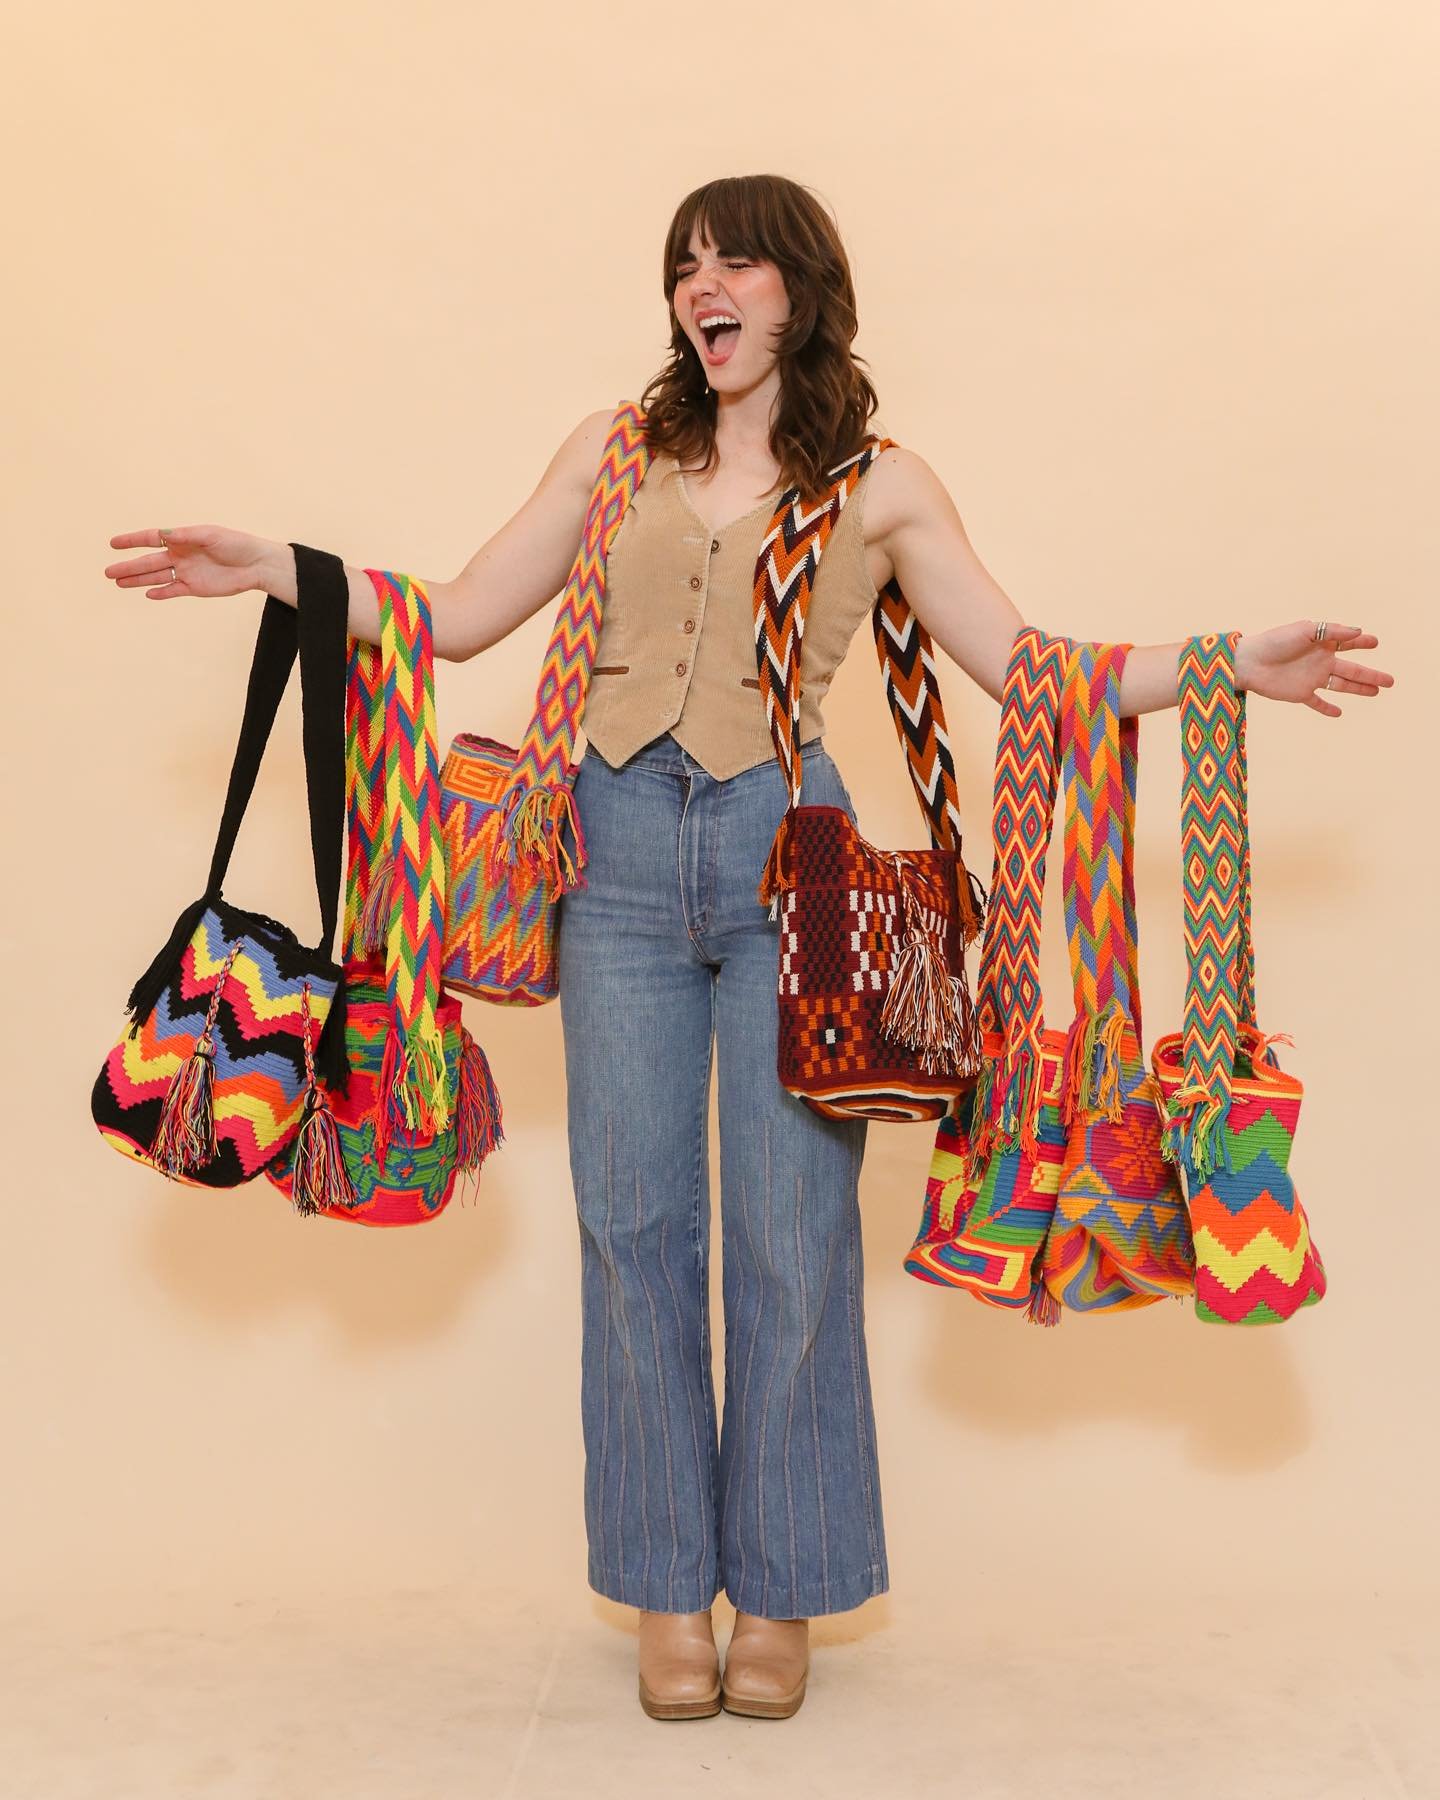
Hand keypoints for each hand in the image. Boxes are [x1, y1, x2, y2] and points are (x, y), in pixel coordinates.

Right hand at [104, 525, 290, 600]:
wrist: (256, 565)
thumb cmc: (236, 544)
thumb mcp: (211, 535)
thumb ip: (186, 536)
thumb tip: (164, 535)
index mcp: (182, 539)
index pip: (151, 539)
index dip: (132, 541)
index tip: (113, 544)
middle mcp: (180, 555)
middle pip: (149, 561)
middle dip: (129, 566)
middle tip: (107, 572)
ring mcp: (186, 572)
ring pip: (156, 577)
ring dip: (138, 580)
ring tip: (118, 582)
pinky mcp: (195, 588)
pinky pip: (173, 590)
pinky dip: (161, 592)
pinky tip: (147, 594)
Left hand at [1235, 620, 1393, 717]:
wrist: (1249, 662)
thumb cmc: (1275, 641)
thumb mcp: (1305, 630)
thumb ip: (1332, 631)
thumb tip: (1358, 631)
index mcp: (1322, 643)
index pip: (1347, 643)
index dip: (1362, 642)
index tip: (1375, 642)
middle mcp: (1320, 661)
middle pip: (1352, 670)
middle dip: (1371, 675)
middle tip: (1391, 680)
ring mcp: (1311, 678)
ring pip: (1341, 685)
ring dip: (1358, 690)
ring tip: (1376, 692)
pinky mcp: (1300, 694)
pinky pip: (1317, 703)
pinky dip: (1327, 709)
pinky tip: (1338, 713)